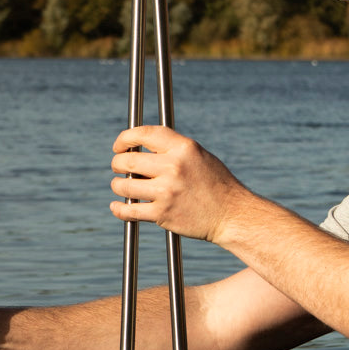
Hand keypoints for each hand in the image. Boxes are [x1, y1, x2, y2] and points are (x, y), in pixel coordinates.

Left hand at [109, 125, 250, 244]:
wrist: (231, 214)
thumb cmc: (215, 184)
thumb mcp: (198, 155)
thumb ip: (172, 149)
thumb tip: (139, 148)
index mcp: (183, 148)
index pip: (144, 134)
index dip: (125, 138)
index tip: (119, 145)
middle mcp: (174, 167)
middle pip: (128, 161)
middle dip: (117, 164)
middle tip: (118, 167)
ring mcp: (166, 191)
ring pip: (124, 186)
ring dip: (118, 186)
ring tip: (121, 187)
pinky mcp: (162, 214)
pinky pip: (129, 210)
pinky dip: (119, 209)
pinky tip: (117, 206)